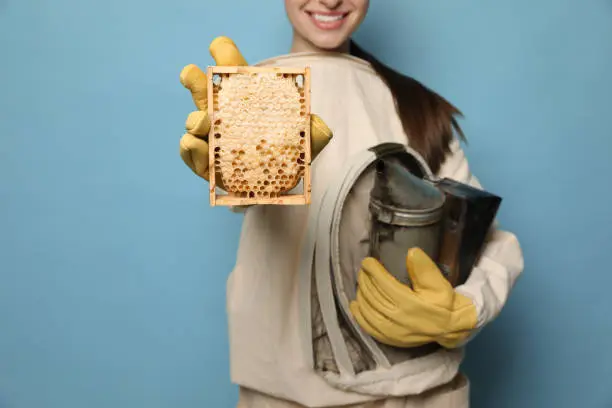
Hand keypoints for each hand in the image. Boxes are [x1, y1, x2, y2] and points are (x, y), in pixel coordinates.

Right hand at [178, 36, 333, 182]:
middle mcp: (224, 116)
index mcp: (247, 100)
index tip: (218, 48)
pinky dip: (191, 150)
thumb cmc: (291, 158)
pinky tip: (194, 144)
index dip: (224, 54)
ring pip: (195, 123)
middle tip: (190, 74)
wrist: (281, 190)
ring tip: (201, 122)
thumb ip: (316, 132)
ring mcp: (213, 140)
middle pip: (204, 91)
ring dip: (194, 119)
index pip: (234, 71)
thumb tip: (321, 127)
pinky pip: (193, 156)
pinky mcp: (207, 167)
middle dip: (194, 79)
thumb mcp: (308, 142)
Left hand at [349, 247, 477, 348]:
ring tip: (361, 282)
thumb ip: (425, 269)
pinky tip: (355, 304)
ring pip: (368, 310)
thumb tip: (411, 252)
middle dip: (365, 280)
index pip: (384, 284)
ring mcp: (392, 332)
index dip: (373, 271)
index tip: (367, 261)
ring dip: (361, 294)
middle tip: (363, 269)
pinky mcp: (389, 340)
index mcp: (410, 304)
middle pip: (373, 296)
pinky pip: (368, 327)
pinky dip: (359, 314)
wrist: (450, 328)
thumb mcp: (439, 284)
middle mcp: (398, 318)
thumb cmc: (443, 303)